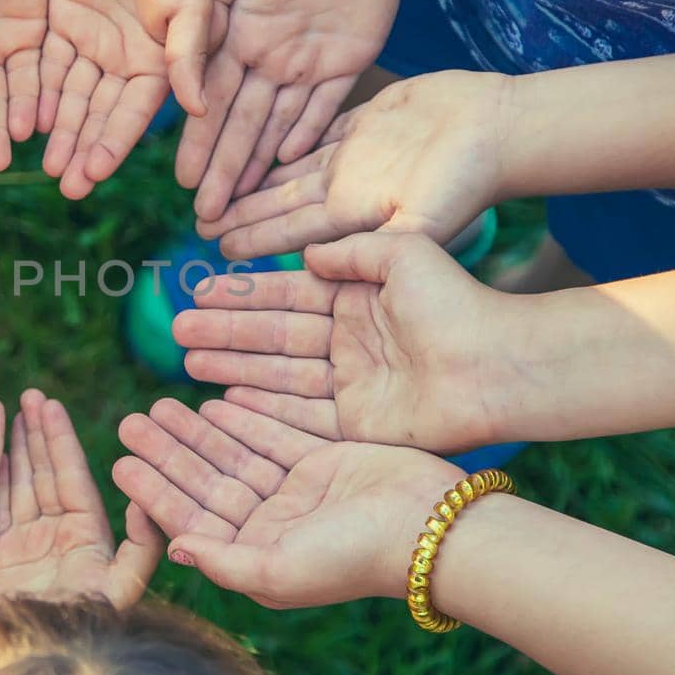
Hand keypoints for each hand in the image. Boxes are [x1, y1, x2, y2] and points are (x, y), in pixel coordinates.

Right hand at [0, 390, 162, 610]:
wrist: (39, 662)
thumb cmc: (83, 628)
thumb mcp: (121, 590)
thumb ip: (141, 548)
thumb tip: (142, 504)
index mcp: (85, 534)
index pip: (70, 475)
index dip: (59, 439)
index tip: (49, 405)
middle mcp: (54, 533)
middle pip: (44, 470)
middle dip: (36, 433)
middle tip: (28, 395)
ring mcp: (22, 541)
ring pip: (17, 482)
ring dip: (11, 446)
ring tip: (3, 407)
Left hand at [39, 0, 212, 199]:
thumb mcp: (191, 5)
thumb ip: (188, 55)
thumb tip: (200, 109)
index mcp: (157, 65)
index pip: (132, 114)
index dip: (113, 143)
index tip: (94, 172)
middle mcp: (122, 63)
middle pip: (98, 114)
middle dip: (81, 149)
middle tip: (65, 185)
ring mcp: (90, 45)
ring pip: (69, 97)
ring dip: (58, 130)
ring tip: (44, 165)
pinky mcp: (61, 24)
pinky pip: (45, 64)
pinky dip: (36, 91)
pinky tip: (26, 119)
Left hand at [114, 397, 462, 606]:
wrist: (431, 527)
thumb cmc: (354, 557)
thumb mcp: (278, 568)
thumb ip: (223, 561)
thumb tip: (174, 551)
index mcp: (258, 557)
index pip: (193, 517)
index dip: (155, 490)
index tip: (121, 462)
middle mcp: (274, 526)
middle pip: (208, 481)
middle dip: (169, 451)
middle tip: (130, 419)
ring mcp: (299, 493)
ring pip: (234, 454)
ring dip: (198, 430)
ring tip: (159, 402)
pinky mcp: (325, 461)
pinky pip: (273, 435)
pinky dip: (243, 418)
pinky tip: (212, 399)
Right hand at [174, 233, 527, 454]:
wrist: (498, 365)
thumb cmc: (456, 303)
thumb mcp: (404, 253)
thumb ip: (352, 250)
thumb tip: (306, 254)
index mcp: (359, 300)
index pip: (289, 294)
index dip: (245, 292)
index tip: (200, 288)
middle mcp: (349, 342)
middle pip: (274, 336)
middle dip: (225, 331)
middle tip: (176, 328)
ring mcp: (351, 385)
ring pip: (277, 373)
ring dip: (232, 366)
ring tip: (186, 360)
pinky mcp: (356, 425)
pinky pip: (298, 414)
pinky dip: (260, 405)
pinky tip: (223, 395)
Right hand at [177, 0, 408, 221]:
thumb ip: (208, 12)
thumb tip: (185, 68)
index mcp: (234, 36)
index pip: (211, 100)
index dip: (198, 142)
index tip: (183, 181)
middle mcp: (265, 57)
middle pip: (242, 125)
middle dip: (223, 170)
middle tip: (208, 217)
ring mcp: (305, 62)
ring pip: (279, 125)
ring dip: (259, 166)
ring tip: (242, 208)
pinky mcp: (346, 60)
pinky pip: (326, 107)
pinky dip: (308, 135)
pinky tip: (287, 166)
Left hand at [196, 70, 512, 258]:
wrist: (504, 130)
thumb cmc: (470, 181)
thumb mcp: (421, 226)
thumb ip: (372, 250)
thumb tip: (313, 267)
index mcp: (352, 215)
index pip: (288, 231)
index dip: (249, 237)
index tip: (211, 247)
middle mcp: (348, 189)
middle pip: (280, 203)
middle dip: (239, 212)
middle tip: (197, 223)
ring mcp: (357, 156)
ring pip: (290, 168)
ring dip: (254, 176)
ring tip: (218, 184)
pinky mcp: (368, 122)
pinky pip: (314, 129)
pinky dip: (286, 136)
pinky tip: (258, 143)